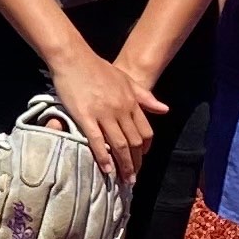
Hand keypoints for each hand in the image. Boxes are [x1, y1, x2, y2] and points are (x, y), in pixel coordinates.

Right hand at [47, 44, 159, 181]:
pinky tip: (107, 169)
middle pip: (134, 142)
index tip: (142, 159)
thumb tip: (165, 110)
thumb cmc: (97, 68)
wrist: (73, 58)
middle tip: (133, 177)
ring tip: (124, 180)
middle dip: (136, 162)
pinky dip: (104, 157)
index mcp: (131, 102)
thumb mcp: (125, 79)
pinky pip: (97, 141)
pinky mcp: (85, 117)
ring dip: (124, 165)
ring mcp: (104, 114)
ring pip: (119, 145)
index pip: (145, 132)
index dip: (145, 149)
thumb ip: (144, 96)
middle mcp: (121, 110)